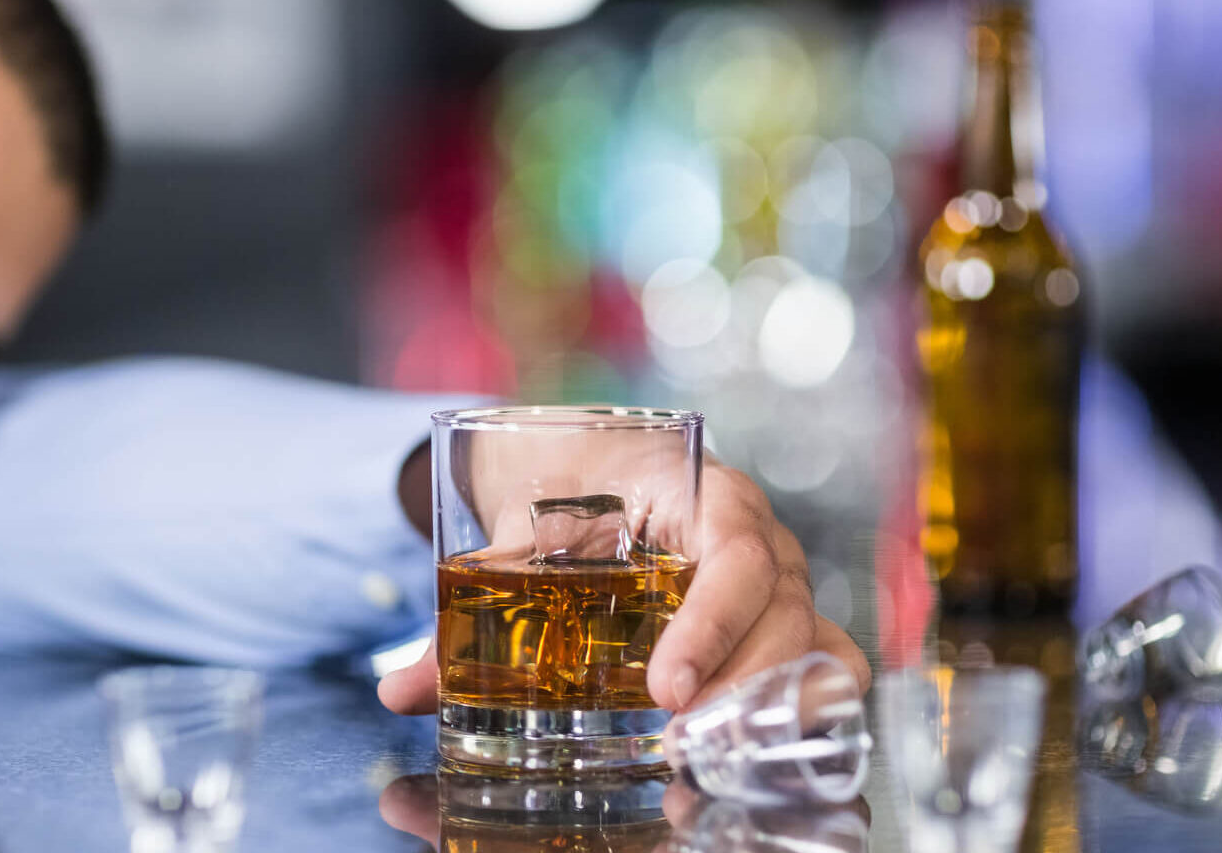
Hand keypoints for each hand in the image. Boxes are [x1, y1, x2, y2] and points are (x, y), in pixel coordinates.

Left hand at [378, 458, 869, 714]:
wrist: (595, 460)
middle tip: (681, 744)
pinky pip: (823, 662)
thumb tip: (399, 691)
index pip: (735, 554)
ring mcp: (781, 580)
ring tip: (707, 760)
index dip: (711, 625)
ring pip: (815, 642)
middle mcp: (759, 535)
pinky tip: (758, 753)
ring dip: (771, 706)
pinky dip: (803, 707)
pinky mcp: (783, 620)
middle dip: (741, 685)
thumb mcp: (518, 536)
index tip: (666, 688)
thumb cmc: (567, 489)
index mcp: (704, 492)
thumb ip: (466, 611)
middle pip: (786, 611)